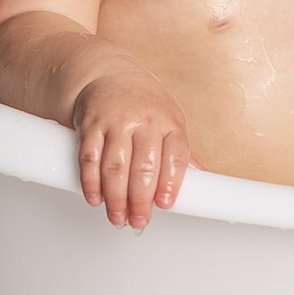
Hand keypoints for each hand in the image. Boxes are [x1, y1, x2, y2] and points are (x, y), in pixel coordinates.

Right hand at [71, 71, 192, 229]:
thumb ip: (180, 153)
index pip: (175, 156)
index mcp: (169, 122)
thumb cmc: (143, 102)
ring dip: (115, 198)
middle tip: (139, 221)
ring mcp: (116, 122)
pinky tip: (95, 198)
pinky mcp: (91, 125)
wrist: (108, 73)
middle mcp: (144, 120)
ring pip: (115, 167)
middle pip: (143, 167)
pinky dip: (91, 182)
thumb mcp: (170, 120)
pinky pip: (89, 158)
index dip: (171, 183)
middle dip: (140, 200)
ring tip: (118, 217)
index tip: (165, 204)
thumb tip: (204, 179)